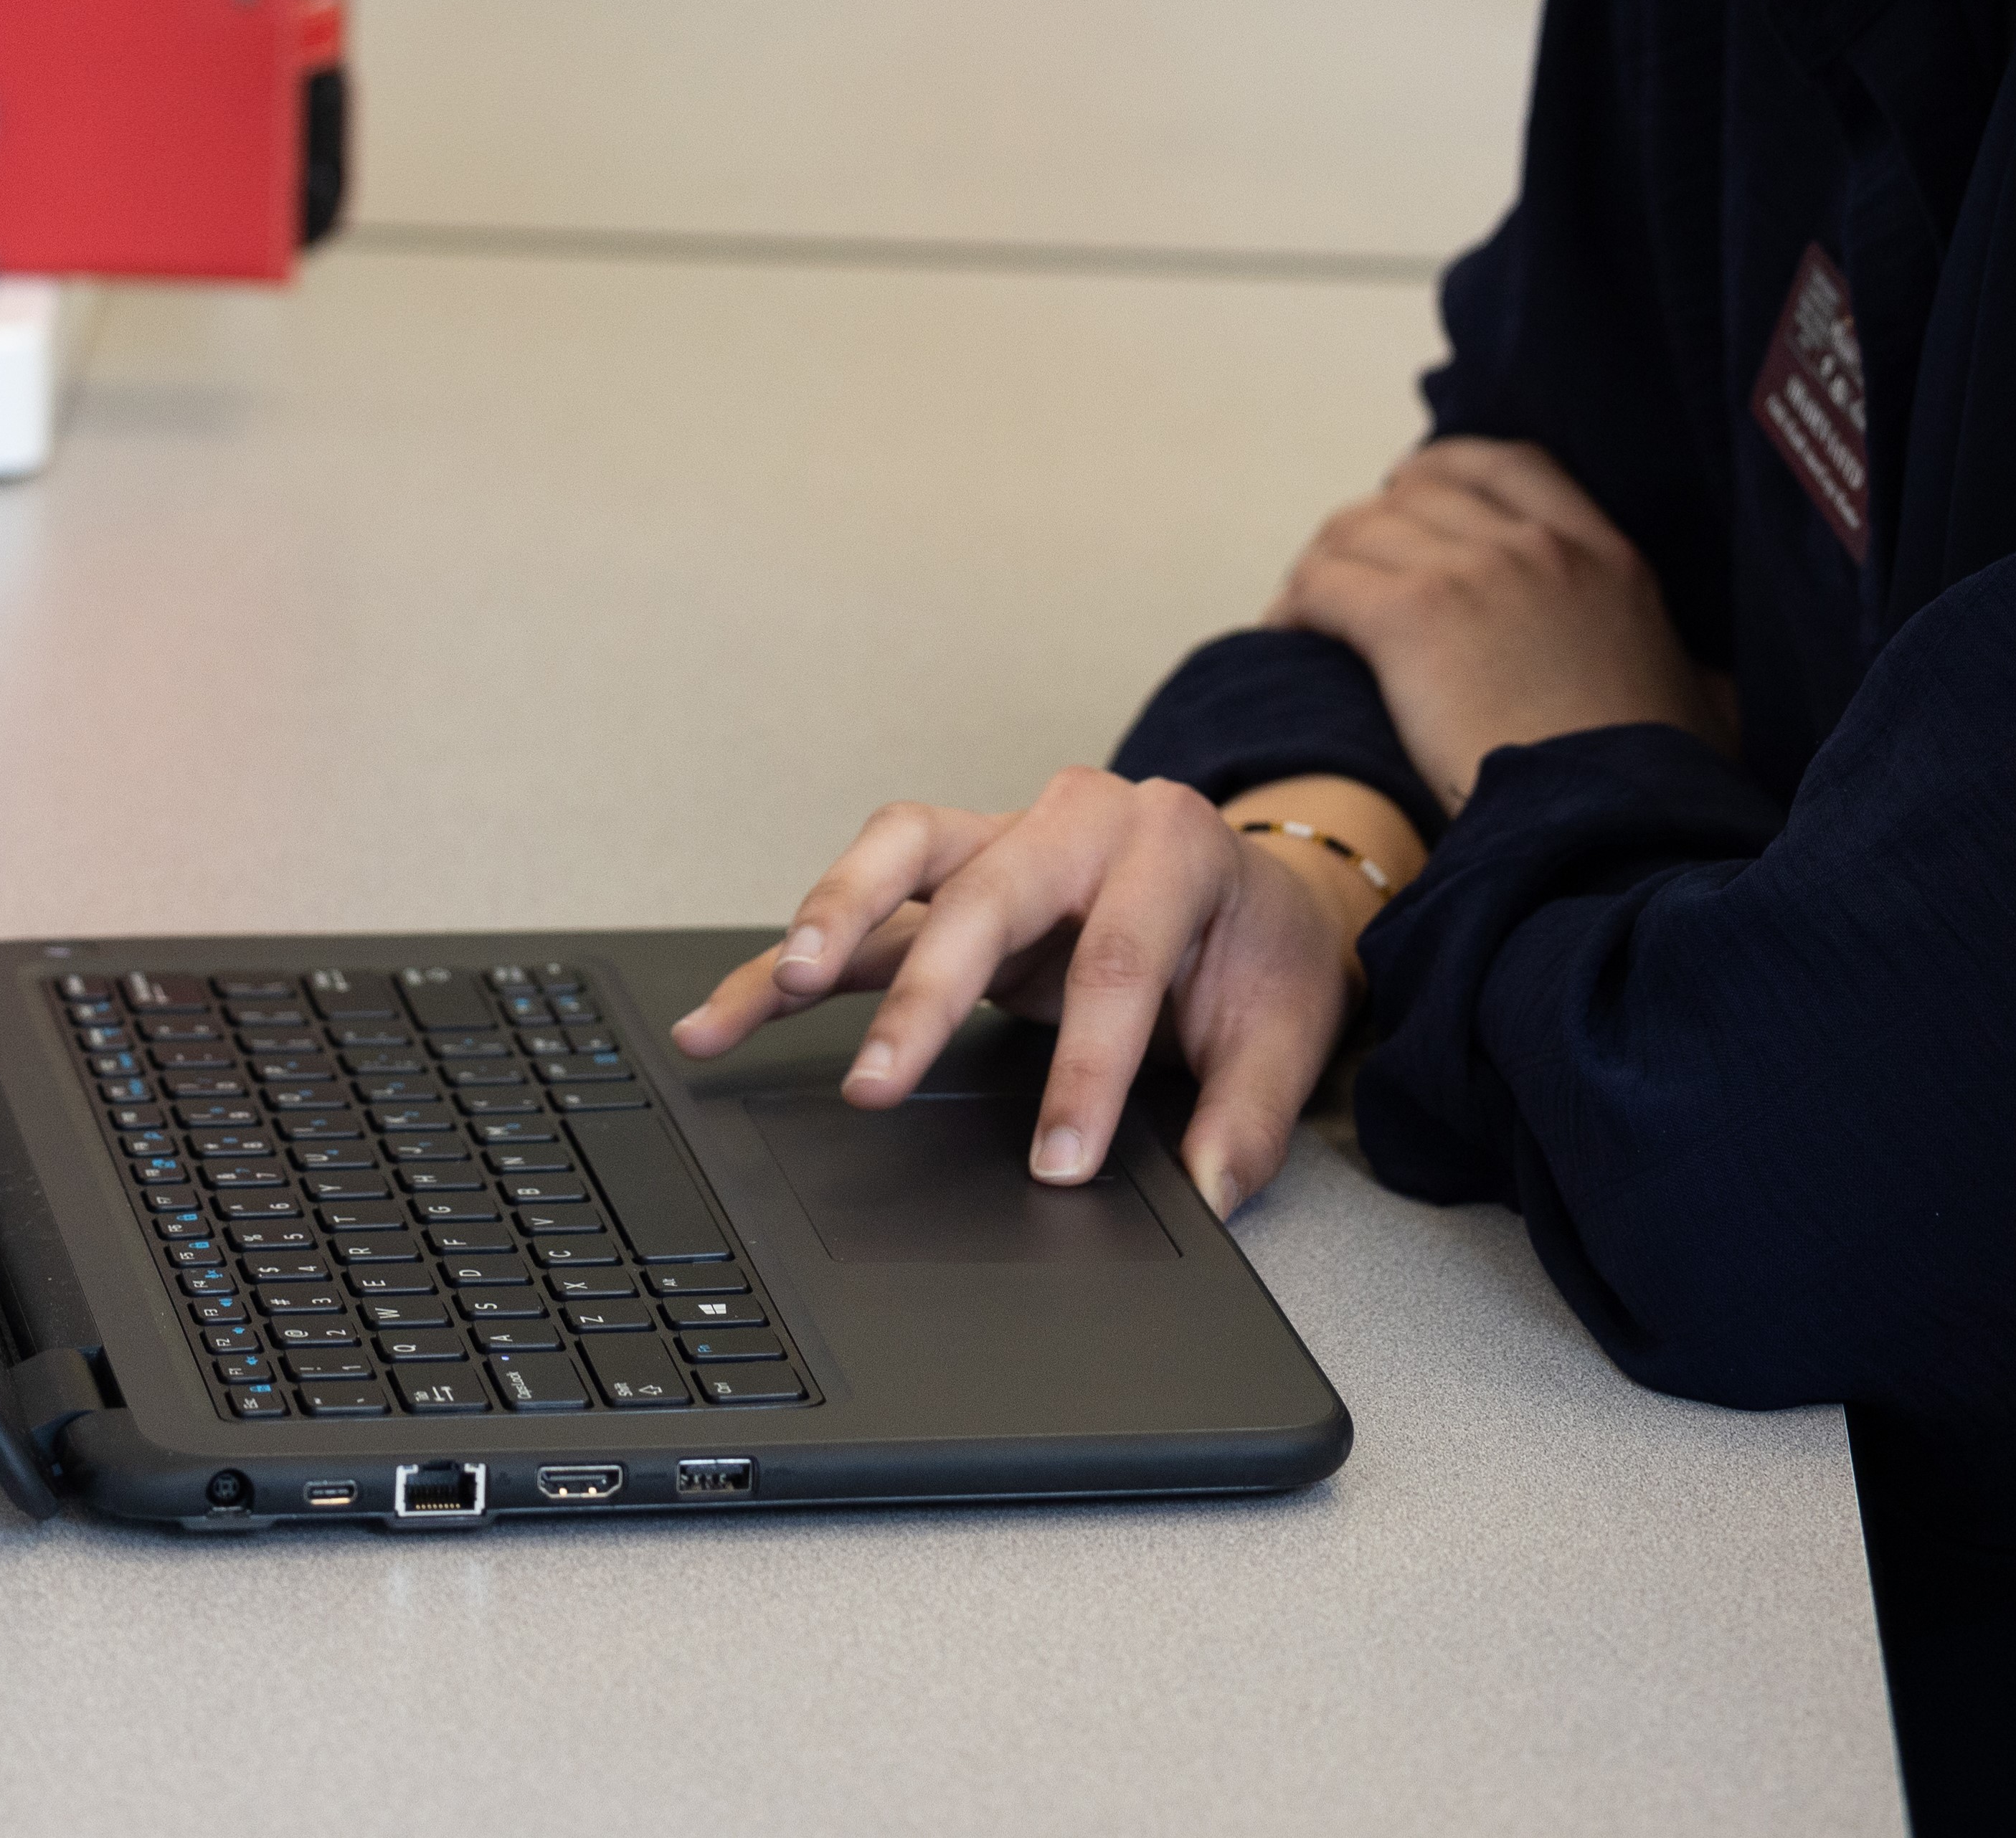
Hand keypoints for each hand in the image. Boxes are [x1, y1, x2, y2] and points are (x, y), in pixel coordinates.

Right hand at [666, 768, 1409, 1218]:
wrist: (1256, 895)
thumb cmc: (1259, 955)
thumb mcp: (1288, 1030)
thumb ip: (1249, 1116)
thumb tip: (1209, 1193)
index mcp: (1175, 848)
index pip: (1118, 959)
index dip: (1086, 1068)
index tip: (1058, 1163)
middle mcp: (1080, 822)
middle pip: (992, 892)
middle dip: (929, 990)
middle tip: (879, 1081)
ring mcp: (1007, 838)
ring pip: (903, 851)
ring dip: (835, 916)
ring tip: (783, 987)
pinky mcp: (954, 880)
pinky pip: (859, 908)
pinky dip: (788, 957)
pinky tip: (727, 1015)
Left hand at [1268, 438, 1732, 815]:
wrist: (1613, 827)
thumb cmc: (1656, 789)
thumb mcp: (1700, 702)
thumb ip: (1698, 676)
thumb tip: (1714, 693)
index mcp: (1606, 554)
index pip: (1506, 462)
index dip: (1444, 473)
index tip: (1413, 505)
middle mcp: (1539, 545)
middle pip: (1419, 488)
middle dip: (1374, 524)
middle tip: (1348, 573)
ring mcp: (1476, 572)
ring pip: (1360, 528)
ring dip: (1325, 565)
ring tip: (1306, 612)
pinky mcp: (1414, 618)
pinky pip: (1325, 582)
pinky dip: (1296, 604)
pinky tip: (1285, 634)